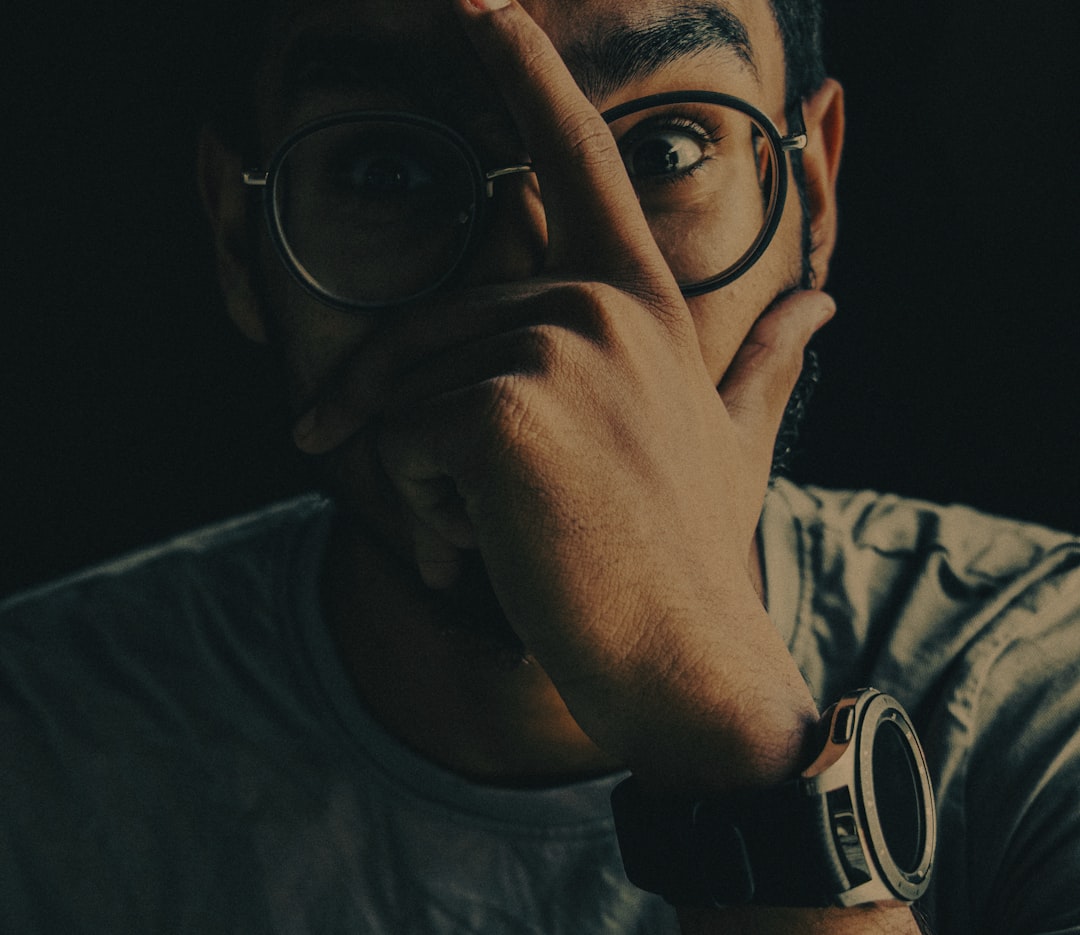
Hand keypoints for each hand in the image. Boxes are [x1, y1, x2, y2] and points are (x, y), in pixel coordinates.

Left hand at [295, 0, 831, 792]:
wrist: (686, 660)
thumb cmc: (694, 550)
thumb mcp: (732, 439)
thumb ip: (766, 356)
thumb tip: (823, 296)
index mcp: (640, 301)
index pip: (574, 158)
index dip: (523, 74)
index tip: (477, 7)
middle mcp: (598, 305)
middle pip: (432, 329)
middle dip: (404, 422)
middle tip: (452, 511)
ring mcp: (554, 350)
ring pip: (407, 395)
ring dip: (425, 480)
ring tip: (497, 535)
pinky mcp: (502, 410)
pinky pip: (398, 442)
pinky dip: (416, 508)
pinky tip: (481, 549)